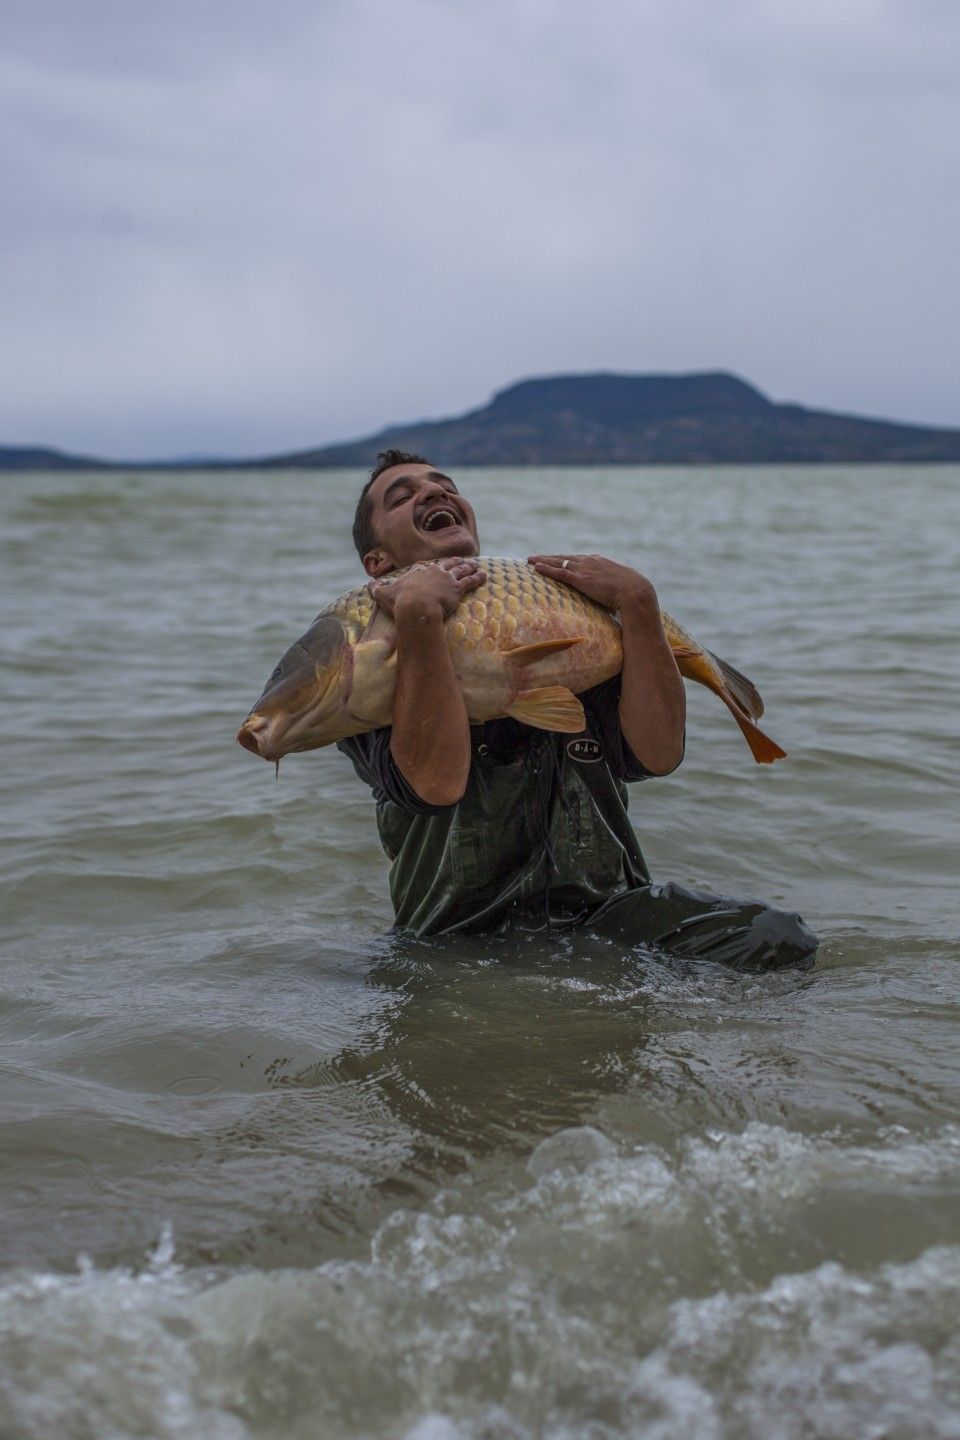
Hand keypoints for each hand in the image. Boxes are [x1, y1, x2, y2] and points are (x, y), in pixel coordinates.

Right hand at [369, 557, 485, 621]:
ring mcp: (447, 579)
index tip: (437, 565)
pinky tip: (484, 576)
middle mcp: (434, 571)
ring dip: (470, 567)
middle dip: (456, 562)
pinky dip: (478, 578)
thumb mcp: (384, 594)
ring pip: (461, 570)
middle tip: (464, 560)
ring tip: (476, 565)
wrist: (416, 608)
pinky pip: (471, 581)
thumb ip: (377, 589)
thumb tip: (368, 585)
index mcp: (418, 571)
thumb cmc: (399, 602)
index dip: (432, 566)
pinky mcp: (457, 589)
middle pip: (448, 564)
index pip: (427, 565)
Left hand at [528, 553, 655, 610]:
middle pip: (564, 558)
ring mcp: (584, 569)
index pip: (577, 559)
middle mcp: (590, 561)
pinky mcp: (581, 579)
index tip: (555, 560)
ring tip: (530, 560)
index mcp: (599, 562)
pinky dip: (546, 569)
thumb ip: (611, 586)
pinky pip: (559, 572)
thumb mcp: (619, 586)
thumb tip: (611, 595)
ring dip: (543, 561)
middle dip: (549, 558)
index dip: (564, 560)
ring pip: (558, 563)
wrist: (635, 592)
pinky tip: (536, 567)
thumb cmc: (632, 592)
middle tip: (535, 557)